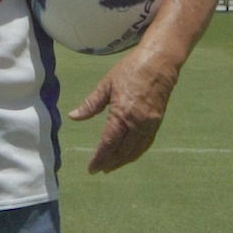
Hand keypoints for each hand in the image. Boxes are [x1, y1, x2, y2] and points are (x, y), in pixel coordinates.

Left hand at [66, 55, 177, 173]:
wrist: (159, 63)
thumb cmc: (130, 70)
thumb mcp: (106, 84)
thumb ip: (90, 104)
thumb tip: (74, 116)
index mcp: (122, 114)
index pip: (108, 143)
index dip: (99, 158)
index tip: (91, 168)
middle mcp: (137, 123)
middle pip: (122, 151)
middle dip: (110, 162)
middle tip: (99, 169)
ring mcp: (149, 125)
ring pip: (135, 151)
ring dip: (122, 161)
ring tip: (110, 166)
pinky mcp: (157, 123)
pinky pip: (145, 144)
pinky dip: (135, 153)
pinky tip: (128, 156)